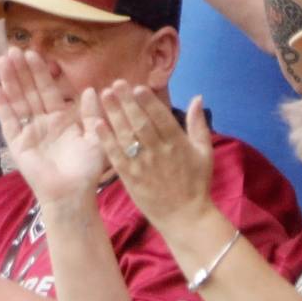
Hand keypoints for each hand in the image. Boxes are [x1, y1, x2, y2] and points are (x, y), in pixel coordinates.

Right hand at [0, 49, 106, 203]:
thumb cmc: (86, 169)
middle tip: (13, 50)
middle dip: (21, 71)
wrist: (72, 194)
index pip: (48, 89)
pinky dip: (1, 105)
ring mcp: (28, 131)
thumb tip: (93, 88)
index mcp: (61, 117)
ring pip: (17, 101)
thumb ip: (92, 113)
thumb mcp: (96, 137)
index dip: (40, 72)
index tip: (33, 53)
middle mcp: (42, 121)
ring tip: (2, 61)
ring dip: (10, 81)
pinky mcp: (17, 143)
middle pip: (29, 90)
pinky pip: (8, 121)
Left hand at [87, 83, 215, 227]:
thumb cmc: (196, 183)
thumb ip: (198, 124)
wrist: (185, 216)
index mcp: (177, 144)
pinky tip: (97, 124)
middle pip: (140, 122)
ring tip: (105, 96)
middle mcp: (159, 151)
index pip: (160, 117)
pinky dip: (106, 139)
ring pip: (126, 135)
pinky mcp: (130, 177)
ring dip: (114, 114)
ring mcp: (143, 165)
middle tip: (115, 84)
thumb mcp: (204, 152)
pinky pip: (116, 155)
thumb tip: (197, 97)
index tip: (137, 87)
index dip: (148, 102)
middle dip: (127, 102)